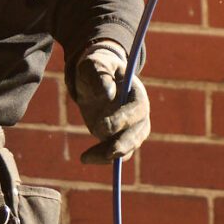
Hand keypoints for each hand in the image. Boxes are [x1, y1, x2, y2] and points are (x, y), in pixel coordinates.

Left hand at [72, 45, 150, 166]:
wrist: (93, 78)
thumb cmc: (95, 67)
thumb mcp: (94, 65)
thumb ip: (100, 75)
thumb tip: (108, 94)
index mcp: (136, 93)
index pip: (137, 109)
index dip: (123, 119)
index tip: (102, 126)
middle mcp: (139, 113)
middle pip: (138, 133)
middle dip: (124, 144)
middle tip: (108, 152)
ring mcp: (130, 128)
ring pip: (127, 147)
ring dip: (109, 155)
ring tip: (85, 157)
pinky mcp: (118, 138)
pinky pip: (115, 153)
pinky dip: (101, 158)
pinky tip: (85, 158)